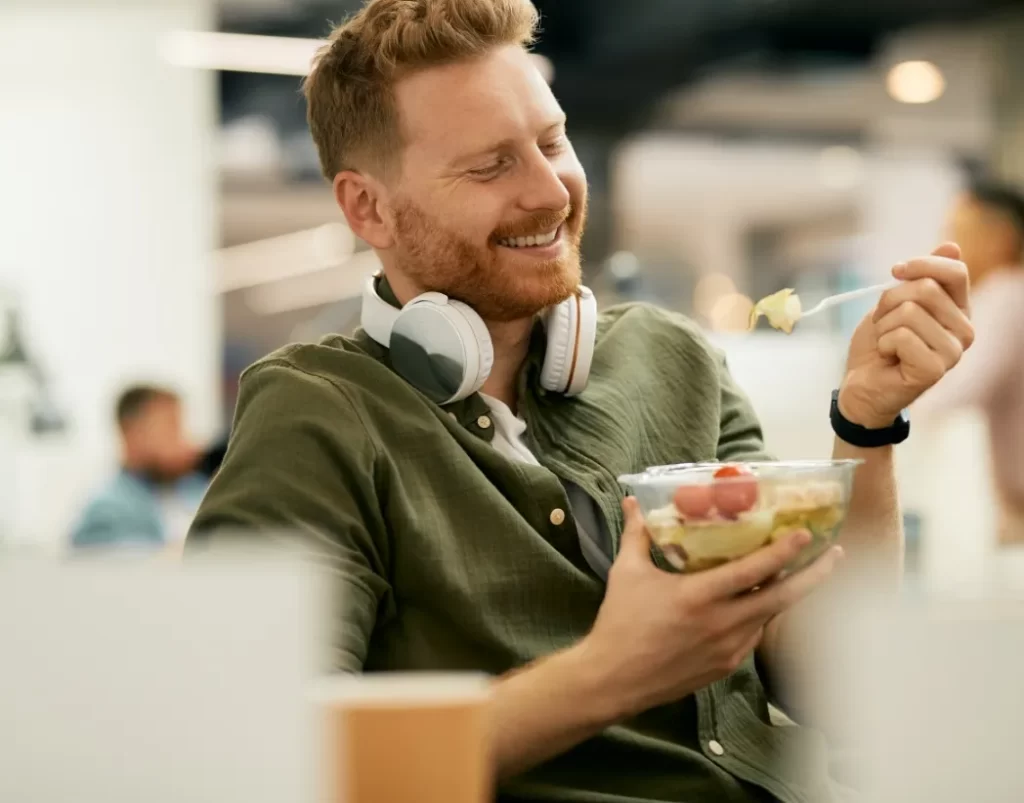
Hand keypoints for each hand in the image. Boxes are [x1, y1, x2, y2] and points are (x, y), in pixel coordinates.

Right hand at [581, 498, 842, 717]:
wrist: (613, 680)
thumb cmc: (619, 622)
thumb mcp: (626, 573)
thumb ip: (637, 536)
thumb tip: (632, 503)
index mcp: (699, 597)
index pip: (753, 571)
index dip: (783, 551)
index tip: (806, 534)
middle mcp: (722, 624)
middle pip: (782, 599)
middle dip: (814, 576)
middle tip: (835, 555)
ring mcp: (727, 650)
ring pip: (769, 618)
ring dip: (785, 596)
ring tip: (798, 575)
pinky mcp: (724, 667)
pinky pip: (752, 636)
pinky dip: (760, 617)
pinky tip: (757, 605)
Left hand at [839, 243, 973, 427]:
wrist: (860, 385)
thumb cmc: (878, 345)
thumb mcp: (894, 304)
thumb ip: (921, 278)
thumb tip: (952, 245)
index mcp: (958, 310)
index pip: (955, 272)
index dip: (921, 264)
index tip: (895, 271)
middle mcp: (964, 331)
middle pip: (925, 288)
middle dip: (889, 301)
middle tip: (883, 323)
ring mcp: (953, 352)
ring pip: (909, 311)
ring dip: (883, 325)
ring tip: (885, 344)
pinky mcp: (934, 370)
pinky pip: (901, 336)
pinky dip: (883, 343)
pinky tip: (887, 358)